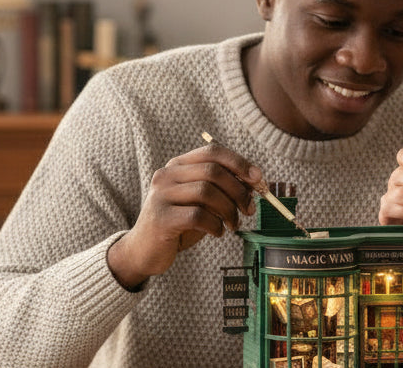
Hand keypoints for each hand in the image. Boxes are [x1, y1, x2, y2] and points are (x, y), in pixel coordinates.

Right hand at [107, 143, 258, 288]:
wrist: (144, 251)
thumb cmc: (179, 225)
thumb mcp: (202, 203)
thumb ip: (222, 190)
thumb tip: (254, 183)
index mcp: (177, 166)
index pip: (212, 152)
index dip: (239, 162)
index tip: (258, 179)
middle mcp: (166, 176)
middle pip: (213, 171)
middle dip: (238, 190)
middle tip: (249, 209)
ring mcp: (160, 196)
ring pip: (207, 192)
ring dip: (229, 210)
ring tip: (233, 224)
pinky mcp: (160, 218)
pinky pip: (198, 216)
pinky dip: (215, 225)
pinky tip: (217, 232)